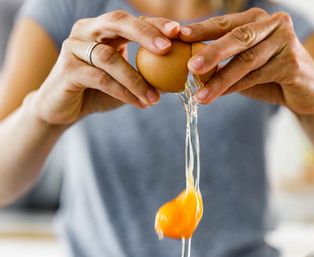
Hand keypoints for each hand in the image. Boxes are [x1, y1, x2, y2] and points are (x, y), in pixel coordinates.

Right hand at [31, 11, 180, 125]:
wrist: (63, 109)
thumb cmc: (97, 91)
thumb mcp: (126, 81)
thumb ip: (147, 75)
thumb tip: (179, 78)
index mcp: (102, 29)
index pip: (132, 20)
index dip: (155, 24)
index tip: (178, 32)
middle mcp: (86, 31)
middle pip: (117, 22)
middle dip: (145, 33)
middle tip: (167, 48)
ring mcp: (74, 48)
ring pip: (109, 57)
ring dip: (136, 79)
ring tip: (155, 99)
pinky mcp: (67, 70)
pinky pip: (100, 78)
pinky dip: (123, 91)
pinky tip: (139, 103)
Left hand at [179, 8, 313, 114]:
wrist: (306, 93)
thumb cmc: (270, 75)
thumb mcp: (243, 66)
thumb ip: (222, 62)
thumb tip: (188, 68)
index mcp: (257, 19)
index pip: (224, 23)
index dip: (200, 29)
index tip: (176, 35)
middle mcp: (274, 24)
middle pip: (237, 37)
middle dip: (211, 52)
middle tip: (190, 67)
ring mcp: (286, 42)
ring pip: (247, 60)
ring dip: (221, 79)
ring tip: (200, 95)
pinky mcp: (293, 63)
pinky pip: (258, 76)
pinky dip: (237, 87)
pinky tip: (220, 95)